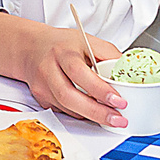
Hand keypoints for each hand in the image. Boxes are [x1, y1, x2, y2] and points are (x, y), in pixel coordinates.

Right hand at [0, 12, 126, 127]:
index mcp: (63, 52)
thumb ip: (108, 55)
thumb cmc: (62, 44)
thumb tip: (128, 72)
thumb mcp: (87, 40)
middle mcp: (49, 69)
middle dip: (96, 112)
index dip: (99, 89)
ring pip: (67, 108)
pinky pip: (64, 111)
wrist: (32, 48)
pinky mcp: (41, 98)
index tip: (119, 100)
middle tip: (118, 119)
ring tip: (112, 119)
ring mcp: (42, 86)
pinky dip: (81, 114)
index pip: (79, 72)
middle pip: (69, 96)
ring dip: (91, 116)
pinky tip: (93, 113)